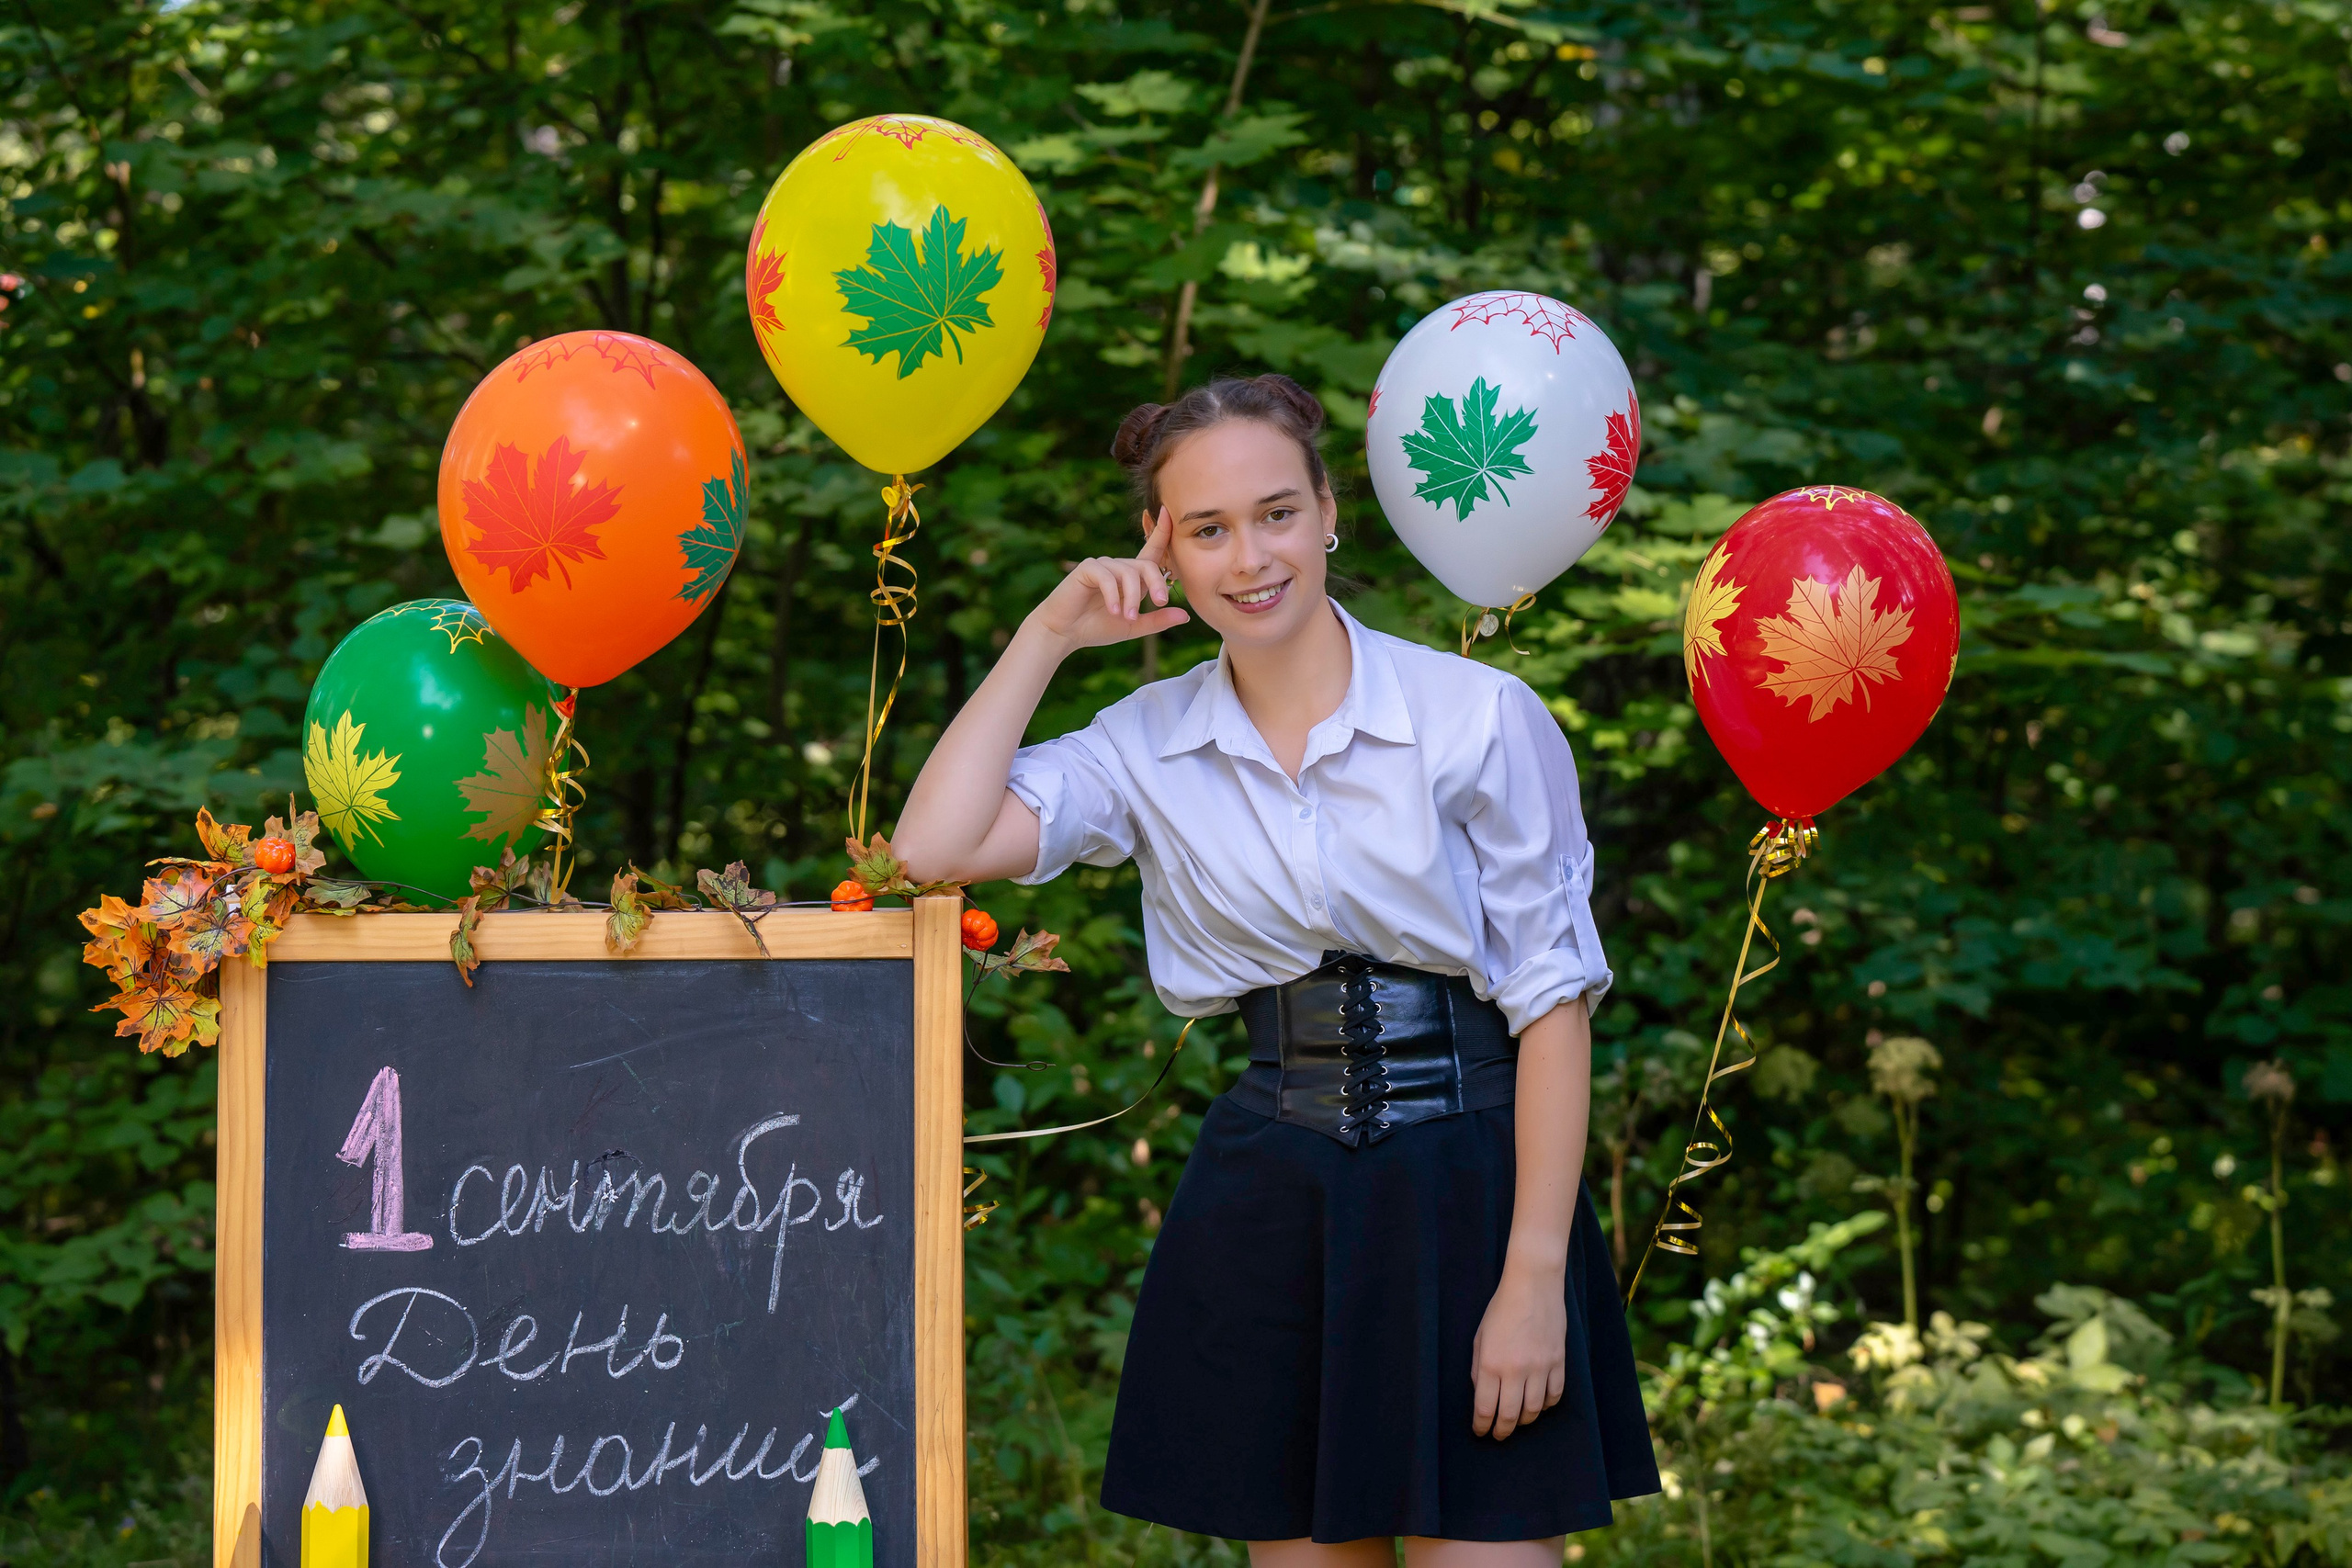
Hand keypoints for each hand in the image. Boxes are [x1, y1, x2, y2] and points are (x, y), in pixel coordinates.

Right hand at [1026, 507, 1190, 651]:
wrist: (1063, 633)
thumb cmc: (1095, 628)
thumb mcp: (1132, 626)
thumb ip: (1157, 620)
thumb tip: (1185, 615)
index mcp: (1131, 577)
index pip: (1151, 551)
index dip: (1161, 531)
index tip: (1168, 512)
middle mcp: (1118, 566)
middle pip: (1147, 565)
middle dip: (1156, 584)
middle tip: (1160, 603)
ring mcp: (1102, 565)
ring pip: (1129, 573)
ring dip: (1131, 597)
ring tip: (1126, 617)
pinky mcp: (1086, 568)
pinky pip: (1108, 577)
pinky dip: (1113, 595)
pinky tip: (1113, 611)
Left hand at [1470, 1261, 1566, 1438]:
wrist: (1533, 1286)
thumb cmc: (1501, 1309)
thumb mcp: (1480, 1337)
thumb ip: (1478, 1367)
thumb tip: (1482, 1394)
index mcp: (1490, 1363)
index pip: (1484, 1408)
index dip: (1482, 1426)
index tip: (1480, 1432)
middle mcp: (1515, 1369)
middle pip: (1509, 1416)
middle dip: (1501, 1431)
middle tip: (1498, 1435)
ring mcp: (1539, 1367)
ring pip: (1533, 1410)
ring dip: (1524, 1420)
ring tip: (1517, 1420)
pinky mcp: (1558, 1362)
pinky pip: (1555, 1395)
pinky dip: (1546, 1405)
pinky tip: (1539, 1404)